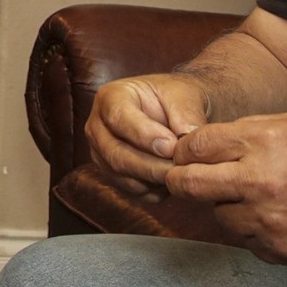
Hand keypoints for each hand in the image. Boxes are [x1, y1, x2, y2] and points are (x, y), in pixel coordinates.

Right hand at [86, 73, 210, 198]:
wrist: (171, 112)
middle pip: (116, 154)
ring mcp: (101, 153)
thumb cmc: (174, 98)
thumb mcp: (183, 94)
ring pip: (121, 176)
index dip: (144, 135)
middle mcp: (98, 127)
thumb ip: (185, 114)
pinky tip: (172, 179)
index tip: (172, 147)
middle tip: (179, 169)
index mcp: (110, 98)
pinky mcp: (111, 175)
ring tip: (180, 172)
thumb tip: (188, 139)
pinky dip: (154, 191)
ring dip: (154, 180)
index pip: (118, 117)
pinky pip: (131, 191)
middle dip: (151, 166)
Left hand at [164, 113, 286, 266]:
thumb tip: (200, 144)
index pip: (195, 147)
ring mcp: (269, 221)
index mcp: (263, 143)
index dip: (185, 150)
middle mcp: (261, 183)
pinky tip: (277, 216)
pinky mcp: (280, 250)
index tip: (186, 155)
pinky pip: (245, 239)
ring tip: (254, 196)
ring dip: (224, 206)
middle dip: (180, 180)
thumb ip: (244, 132)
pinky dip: (251, 228)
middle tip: (181, 179)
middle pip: (190, 184)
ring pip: (217, 216)